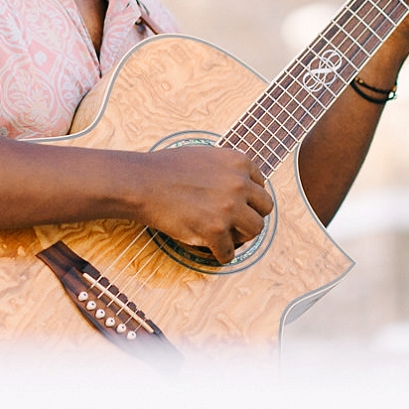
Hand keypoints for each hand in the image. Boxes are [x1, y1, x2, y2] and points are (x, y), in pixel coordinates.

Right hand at [130, 145, 272, 263]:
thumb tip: (242, 184)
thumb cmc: (167, 168)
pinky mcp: (215, 230)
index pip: (261, 185)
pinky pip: (230, 251)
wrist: (143, 182)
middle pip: (265, 208)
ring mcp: (229, 207)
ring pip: (255, 229)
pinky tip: (214, 251)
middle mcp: (239, 183)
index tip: (240, 205)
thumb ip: (228, 168)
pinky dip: (223, 254)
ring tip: (228, 237)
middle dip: (251, 216)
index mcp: (238, 162)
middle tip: (237, 223)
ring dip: (242, 236)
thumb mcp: (206, 155)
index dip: (250, 198)